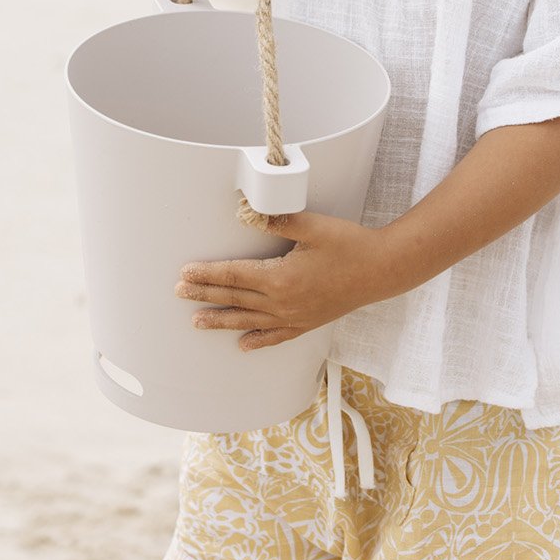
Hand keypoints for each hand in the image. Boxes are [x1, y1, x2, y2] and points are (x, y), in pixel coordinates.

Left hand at [175, 210, 390, 351]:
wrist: (382, 270)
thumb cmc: (349, 244)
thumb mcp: (313, 226)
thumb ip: (278, 220)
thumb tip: (247, 214)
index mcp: (280, 278)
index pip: (234, 275)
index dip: (207, 274)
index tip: (185, 273)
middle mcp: (282, 303)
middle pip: (234, 298)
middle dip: (204, 295)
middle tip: (178, 293)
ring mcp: (294, 317)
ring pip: (248, 321)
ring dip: (220, 320)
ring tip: (196, 322)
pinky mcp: (307, 323)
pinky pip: (276, 336)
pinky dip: (257, 340)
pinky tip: (243, 345)